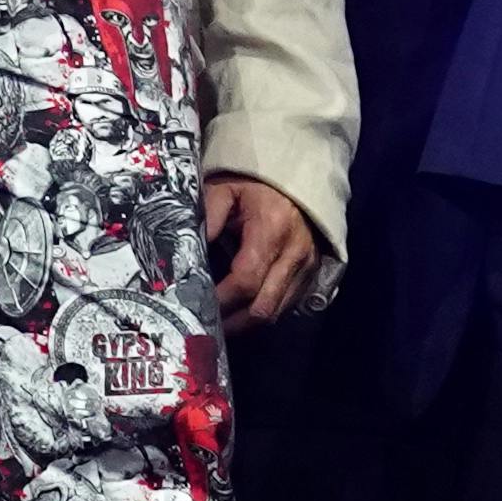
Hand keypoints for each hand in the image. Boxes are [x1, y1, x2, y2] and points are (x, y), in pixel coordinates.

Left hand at [203, 173, 329, 333]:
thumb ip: (208, 216)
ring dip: (246, 322)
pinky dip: (263, 312)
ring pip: (276, 313)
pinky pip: (286, 306)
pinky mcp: (312, 274)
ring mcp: (307, 267)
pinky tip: (241, 310)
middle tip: (205, 324)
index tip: (197, 306)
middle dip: (233, 322)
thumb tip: (189, 252)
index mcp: (272, 230)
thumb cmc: (255, 184)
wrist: (298, 175)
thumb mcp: (226, 189)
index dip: (221, 300)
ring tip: (220, 322)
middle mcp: (295, 254)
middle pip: (263, 307)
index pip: (246, 280)